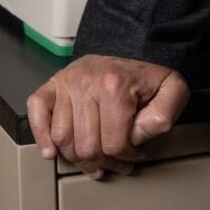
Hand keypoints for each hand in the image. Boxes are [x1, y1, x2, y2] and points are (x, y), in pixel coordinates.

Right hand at [26, 54, 189, 179]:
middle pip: (86, 146)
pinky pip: (37, 111)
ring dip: (78, 157)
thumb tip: (138, 136)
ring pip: (62, 138)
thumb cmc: (148, 75)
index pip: (114, 144)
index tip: (136, 154)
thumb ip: (164, 115)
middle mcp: (86, 82)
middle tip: (117, 160)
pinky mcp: (53, 85)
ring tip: (95, 159)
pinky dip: (41, 135)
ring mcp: (67, 83)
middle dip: (105, 162)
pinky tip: (52, 151)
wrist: (132, 47)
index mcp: (116, 85)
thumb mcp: (173, 90)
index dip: (127, 157)